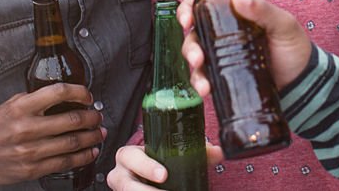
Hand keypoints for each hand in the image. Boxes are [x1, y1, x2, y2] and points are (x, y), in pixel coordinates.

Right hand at [0, 83, 105, 187]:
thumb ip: (34, 100)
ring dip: (92, 137)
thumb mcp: (9, 105)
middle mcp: (26, 128)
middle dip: (92, 117)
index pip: (59, 92)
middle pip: (72, 120)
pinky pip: (64, 163)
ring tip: (99, 133)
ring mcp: (29, 151)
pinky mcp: (31, 170)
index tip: (87, 95)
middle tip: (98, 116)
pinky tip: (90, 152)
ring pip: (72, 143)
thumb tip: (62, 96)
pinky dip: (82, 157)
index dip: (79, 92)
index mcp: (21, 108)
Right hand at [107, 143, 223, 189]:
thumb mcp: (169, 155)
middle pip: (125, 184)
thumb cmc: (155, 163)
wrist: (148, 177)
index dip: (145, 166)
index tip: (164, 175)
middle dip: (145, 190)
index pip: (129, 156)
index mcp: (128, 156)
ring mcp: (123, 189)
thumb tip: (217, 152)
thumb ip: (194, 151)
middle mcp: (121, 174)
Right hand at [178, 0, 311, 92]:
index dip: (188, 9)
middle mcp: (224, 34)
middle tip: (197, 57)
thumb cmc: (295, 48)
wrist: (304, 84)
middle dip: (190, 45)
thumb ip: (263, 9)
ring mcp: (223, 57)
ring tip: (203, 83)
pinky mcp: (225, 78)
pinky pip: (206, 78)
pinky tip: (206, 90)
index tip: (187, 19)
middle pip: (194, 34)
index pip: (204, 5)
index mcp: (235, 14)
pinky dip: (200, 84)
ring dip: (193, 69)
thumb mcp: (283, 24)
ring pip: (196, 58)